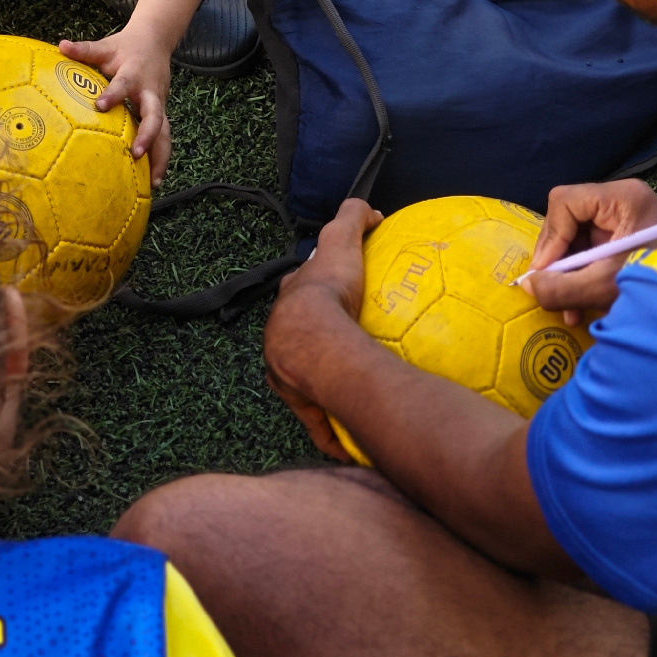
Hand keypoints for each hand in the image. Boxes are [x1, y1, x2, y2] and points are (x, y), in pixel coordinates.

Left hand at [58, 28, 171, 183]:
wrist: (156, 40)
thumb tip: (60, 46)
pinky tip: (154, 180)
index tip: (100, 106)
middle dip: (148, 134)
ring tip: (154, 182)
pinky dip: (161, 158)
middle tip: (136, 153)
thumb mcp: (105, 46)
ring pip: (165, 132)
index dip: (113, 94)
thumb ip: (84, 49)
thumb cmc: (125, 47)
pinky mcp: (162, 114)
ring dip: (161, 156)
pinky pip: (164, 137)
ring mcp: (159, 104)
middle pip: (155, 114)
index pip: (124, 84)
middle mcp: (150, 91)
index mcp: (134, 73)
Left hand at [264, 199, 380, 459]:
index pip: (297, 292)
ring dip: (319, 390)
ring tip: (345, 395)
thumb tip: (371, 209)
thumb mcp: (340, 241)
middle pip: (298, 339)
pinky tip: (350, 446)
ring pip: (305, 382)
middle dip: (311, 343)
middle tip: (341, 347)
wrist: (314, 339)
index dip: (310, 290)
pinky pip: (321, 423)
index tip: (329, 294)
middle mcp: (284, 340)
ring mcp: (293, 376)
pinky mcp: (306, 405)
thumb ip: (353, 217)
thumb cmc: (327, 291)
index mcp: (292, 304)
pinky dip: (333, 435)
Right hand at [519, 177, 656, 327]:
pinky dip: (582, 279)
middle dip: (558, 261)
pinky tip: (580, 306)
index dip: (551, 238)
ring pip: (576, 241)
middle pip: (568, 222)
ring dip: (567, 276)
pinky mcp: (624, 241)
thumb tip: (527, 285)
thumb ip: (564, 287)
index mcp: (623, 198)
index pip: (566, 202)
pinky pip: (591, 254)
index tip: (546, 272)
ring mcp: (623, 221)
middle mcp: (622, 202)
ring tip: (568, 309)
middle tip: (551, 291)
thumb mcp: (608, 286)